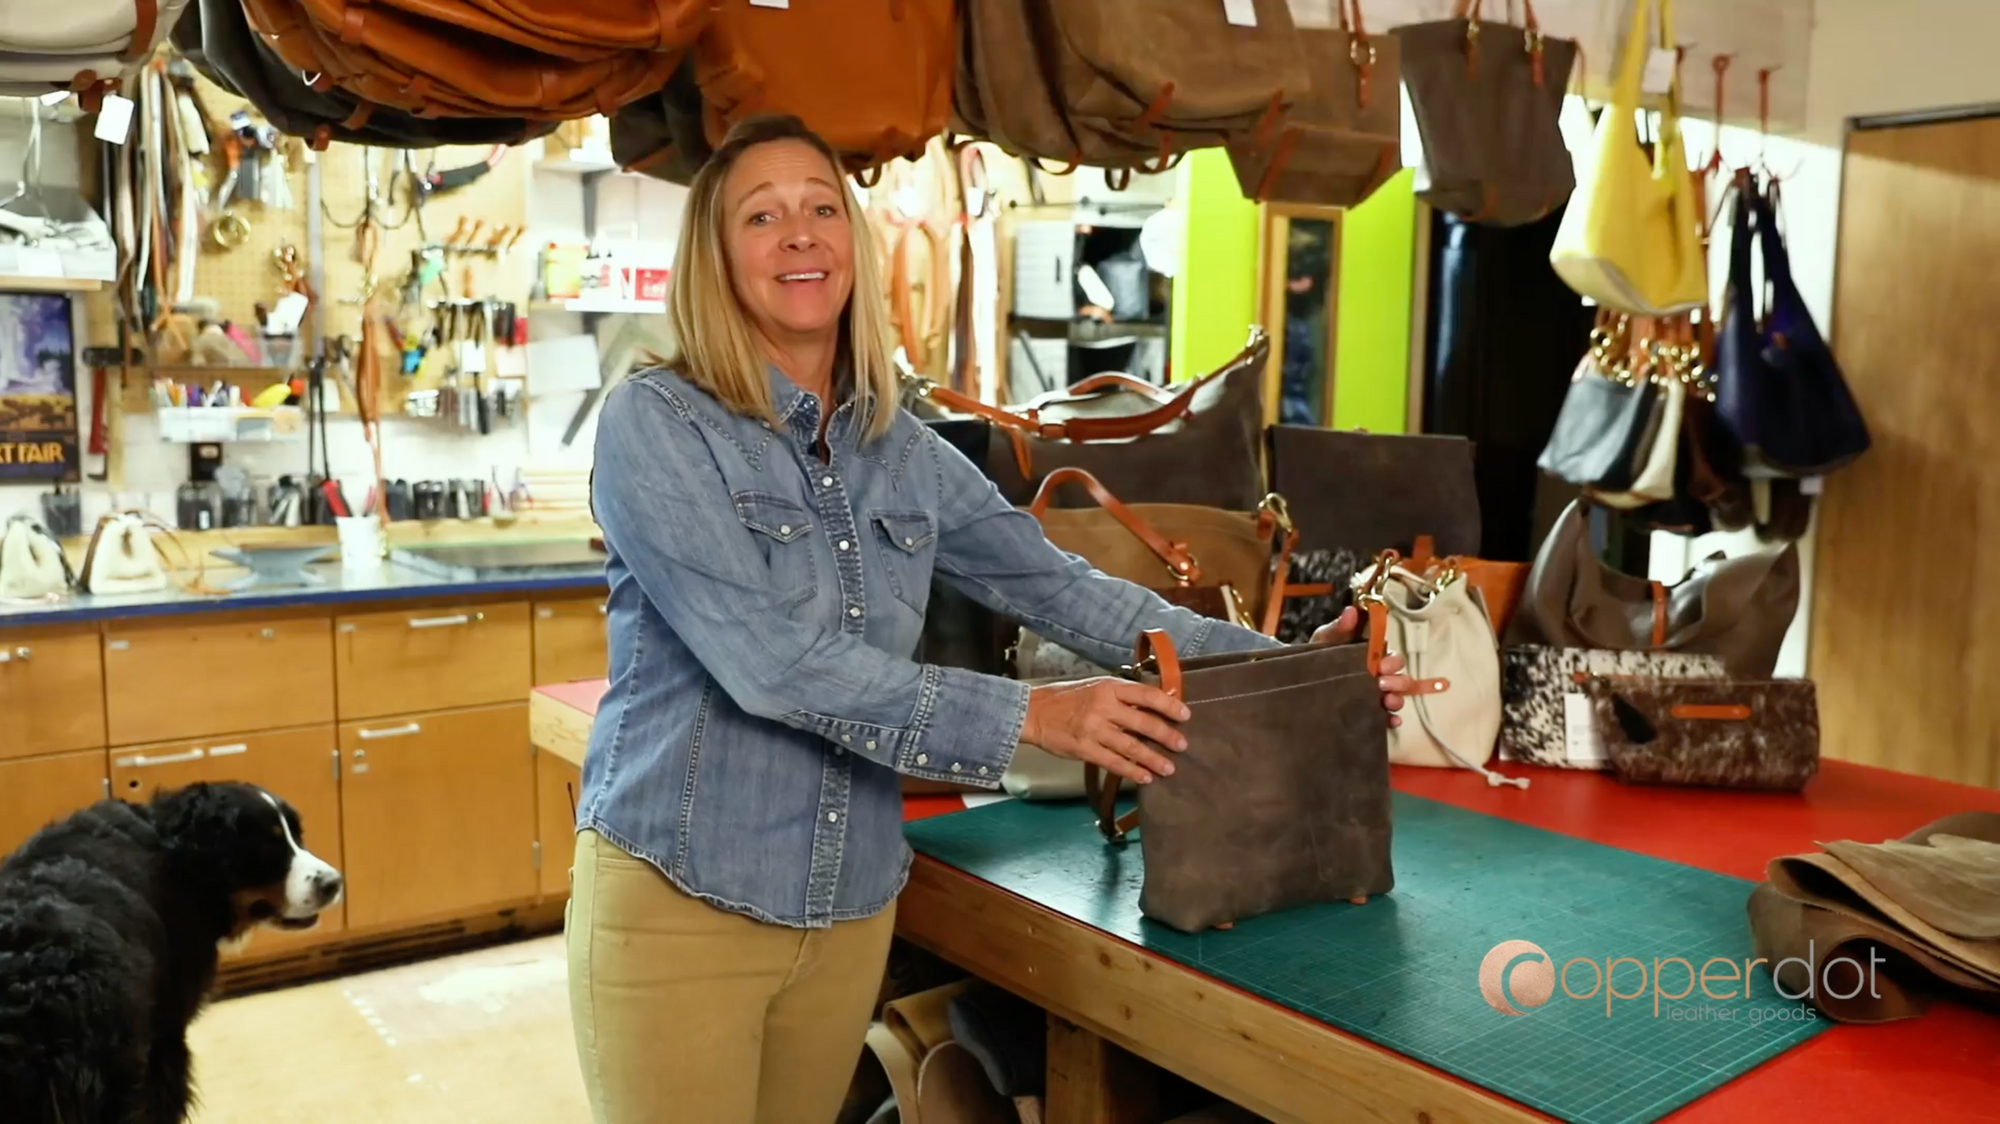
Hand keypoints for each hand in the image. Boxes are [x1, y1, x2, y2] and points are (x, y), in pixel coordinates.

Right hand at [1022, 678, 1190, 785]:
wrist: (1034, 712)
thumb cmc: (1067, 698)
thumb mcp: (1096, 687)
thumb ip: (1121, 696)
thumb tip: (1154, 704)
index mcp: (1109, 688)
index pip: (1146, 694)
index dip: (1168, 705)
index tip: (1185, 715)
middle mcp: (1103, 707)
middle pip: (1143, 723)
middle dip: (1166, 735)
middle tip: (1182, 745)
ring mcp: (1094, 730)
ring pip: (1131, 746)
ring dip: (1153, 759)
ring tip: (1169, 767)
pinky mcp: (1085, 749)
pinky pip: (1114, 762)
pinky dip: (1132, 771)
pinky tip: (1145, 777)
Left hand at [1310, 605, 1418, 728]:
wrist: (1299, 679)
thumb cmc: (1318, 656)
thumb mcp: (1325, 639)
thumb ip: (1338, 627)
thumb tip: (1350, 611)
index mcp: (1371, 657)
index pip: (1392, 657)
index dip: (1392, 660)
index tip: (1382, 664)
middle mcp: (1378, 677)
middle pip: (1400, 678)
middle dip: (1397, 680)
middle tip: (1381, 683)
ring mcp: (1374, 696)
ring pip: (1396, 698)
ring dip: (1396, 699)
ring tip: (1386, 701)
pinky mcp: (1368, 714)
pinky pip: (1386, 718)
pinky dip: (1391, 720)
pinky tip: (1390, 721)